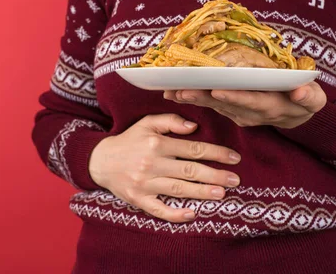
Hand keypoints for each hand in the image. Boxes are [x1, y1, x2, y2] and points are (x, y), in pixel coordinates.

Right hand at [89, 114, 241, 223]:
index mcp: (157, 143)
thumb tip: (193, 127)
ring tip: (221, 194)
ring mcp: (145, 183)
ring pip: (178, 189)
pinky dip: (175, 213)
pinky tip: (192, 214)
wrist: (100, 160)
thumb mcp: (147, 123)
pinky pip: (159, 209)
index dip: (216, 153)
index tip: (234, 158)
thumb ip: (170, 121)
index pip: (193, 149)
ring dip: (201, 192)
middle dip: (215, 175)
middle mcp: (152, 163)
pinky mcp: (138, 199)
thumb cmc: (130, 140)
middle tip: (235, 180)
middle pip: (189, 170)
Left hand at [164, 82, 326, 128]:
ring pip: (215, 106)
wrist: (297, 115)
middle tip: (181, 91)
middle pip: (227, 105)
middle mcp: (252, 114)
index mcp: (272, 107)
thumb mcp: (315, 98)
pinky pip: (212, 105)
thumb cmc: (306, 100)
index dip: (236, 98)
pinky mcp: (232, 111)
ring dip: (193, 100)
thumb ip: (309, 96)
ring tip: (172, 91)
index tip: (218, 91)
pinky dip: (194, 99)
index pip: (253, 102)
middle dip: (203, 98)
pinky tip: (176, 92)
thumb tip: (301, 92)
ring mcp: (240, 114)